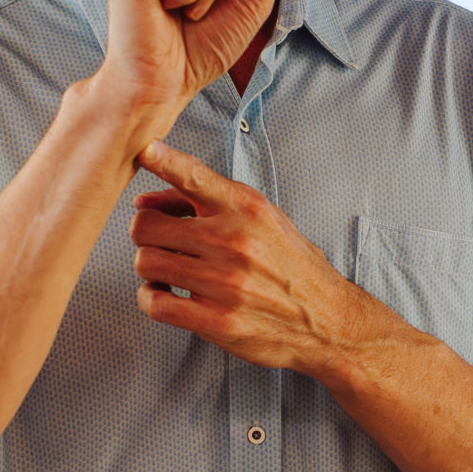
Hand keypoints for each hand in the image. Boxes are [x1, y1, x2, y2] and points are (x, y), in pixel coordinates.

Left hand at [129, 140, 399, 372]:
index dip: (163, 160)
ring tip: (168, 270)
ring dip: (150, 267)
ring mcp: (225, 282)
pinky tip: (168, 295)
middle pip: (147, 225)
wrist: (327, 319)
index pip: (194, 176)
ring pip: (145, 262)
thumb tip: (145, 201)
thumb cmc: (291, 266)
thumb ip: (210, 203)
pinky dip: (152, 297)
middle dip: (146, 232)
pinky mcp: (217, 320)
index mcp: (248, 208)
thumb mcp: (264, 220)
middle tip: (163, 241)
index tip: (146, 151)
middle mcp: (235, 241)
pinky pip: (154, 303)